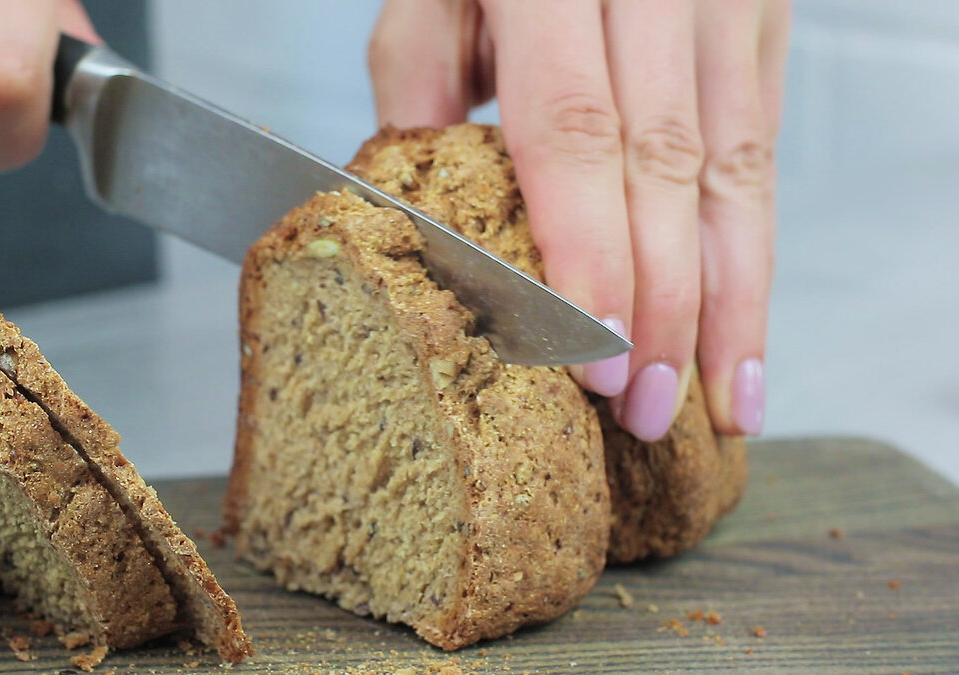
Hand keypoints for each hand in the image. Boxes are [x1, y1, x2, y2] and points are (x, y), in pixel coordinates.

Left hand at [369, 0, 788, 440]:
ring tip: (722, 400)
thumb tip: (432, 223)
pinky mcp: (763, 17)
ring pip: (738, 164)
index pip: (575, 130)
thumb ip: (423, 93)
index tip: (594, 357)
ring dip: (733, 297)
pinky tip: (748, 323)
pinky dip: (758, 245)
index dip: (591, 253)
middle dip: (664, 302)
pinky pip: (765, 144)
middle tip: (647, 409)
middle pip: (667, 162)